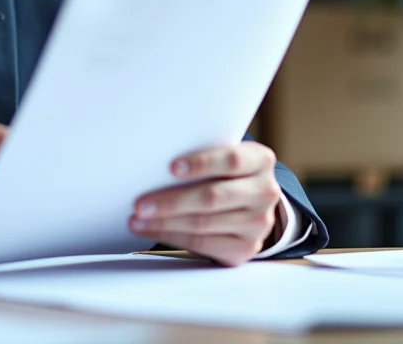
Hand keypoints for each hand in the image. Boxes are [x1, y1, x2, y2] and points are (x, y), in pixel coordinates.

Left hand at [129, 142, 283, 266]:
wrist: (250, 204)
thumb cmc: (224, 172)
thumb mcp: (224, 156)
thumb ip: (202, 154)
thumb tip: (154, 163)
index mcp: (261, 160)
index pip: (231, 160)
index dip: (201, 163)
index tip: (170, 168)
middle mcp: (265, 192)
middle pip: (213, 197)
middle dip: (172, 201)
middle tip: (140, 204)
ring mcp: (258, 223)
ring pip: (203, 224)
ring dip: (164, 223)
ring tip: (137, 219)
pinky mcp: (245, 248)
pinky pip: (203, 244)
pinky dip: (172, 237)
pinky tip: (152, 230)